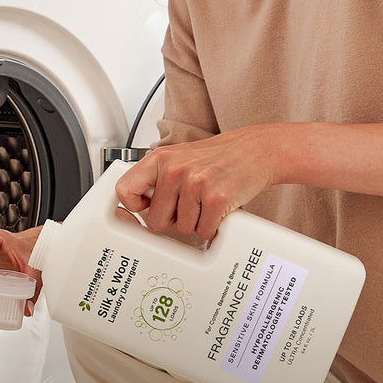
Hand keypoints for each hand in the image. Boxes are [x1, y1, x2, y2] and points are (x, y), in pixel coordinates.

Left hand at [115, 128, 278, 239]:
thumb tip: (138, 205)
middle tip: (189, 205)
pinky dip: (213, 226)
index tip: (145, 209)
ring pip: (182, 228)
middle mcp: (175, 169)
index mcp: (161, 159)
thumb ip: (157, 179)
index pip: (125, 190)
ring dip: (197, 222)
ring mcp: (195, 183)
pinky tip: (219, 209)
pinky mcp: (216, 198)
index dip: (134, 207)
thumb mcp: (180, 159)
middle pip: (155, 220)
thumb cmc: (218, 158)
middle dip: (172, 219)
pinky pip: (204, 231)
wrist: (256, 151)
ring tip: (207, 202)